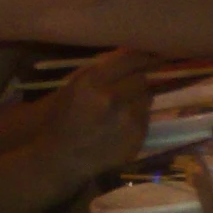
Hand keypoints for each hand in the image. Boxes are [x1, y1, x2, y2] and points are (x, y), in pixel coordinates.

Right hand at [37, 50, 153, 179]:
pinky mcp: (137, 138)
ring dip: (138, 99)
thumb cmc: (60, 120)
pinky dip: (137, 118)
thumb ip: (98, 69)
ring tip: (121, 107)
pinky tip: (120, 125)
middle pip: (141, 79)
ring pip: (147, 99)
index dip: (143, 57)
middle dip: (137, 80)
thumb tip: (126, 53)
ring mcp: (127, 120)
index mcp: (91, 82)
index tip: (152, 55)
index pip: (129, 60)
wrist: (60, 159)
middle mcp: (113, 99)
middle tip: (130, 85)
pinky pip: (146, 119)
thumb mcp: (72, 87)